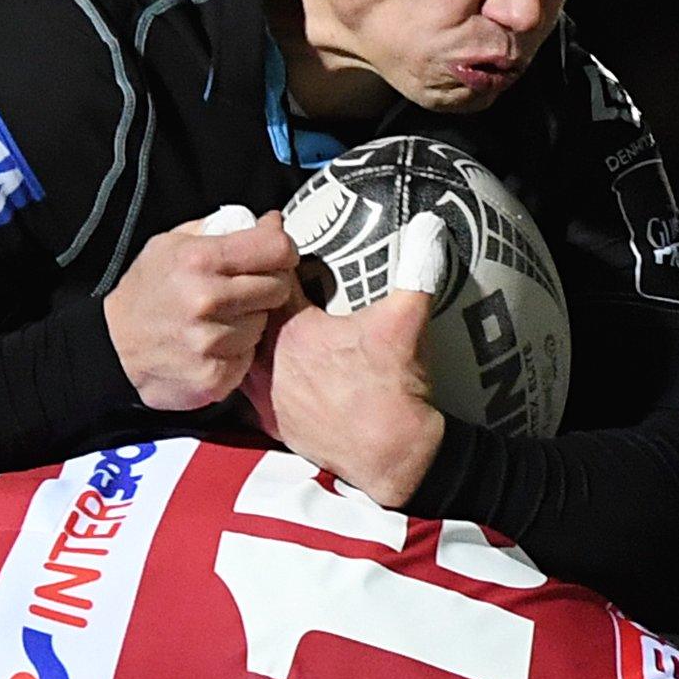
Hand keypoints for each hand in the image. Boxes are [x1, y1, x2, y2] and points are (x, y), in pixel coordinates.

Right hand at [104, 208, 298, 410]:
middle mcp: (206, 300)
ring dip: (250, 320)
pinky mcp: (214, 376)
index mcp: (199, 259)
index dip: (282, 248)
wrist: (112, 348)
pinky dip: (237, 351)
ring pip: (264, 324)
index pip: (275, 247)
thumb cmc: (146, 293)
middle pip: (278, 287)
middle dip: (268, 285)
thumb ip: (220, 229)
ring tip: (220, 318)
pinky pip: (248, 356)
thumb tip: (270, 222)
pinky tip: (213, 344)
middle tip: (243, 289)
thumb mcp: (170, 244)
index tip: (276, 254)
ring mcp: (210, 342)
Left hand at [242, 214, 447, 506]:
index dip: (273, 250)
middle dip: (255, 291)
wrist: (392, 454)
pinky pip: (251, 391)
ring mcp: (269, 396)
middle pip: (251, 315)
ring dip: (254, 334)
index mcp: (295, 330)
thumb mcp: (408, 319)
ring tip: (265, 315)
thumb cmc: (394, 386)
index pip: (273, 279)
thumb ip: (418, 266)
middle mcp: (271, 362)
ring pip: (246, 353)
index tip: (274, 227)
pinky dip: (256, 373)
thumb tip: (431, 224)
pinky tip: (271, 363)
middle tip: (265, 271)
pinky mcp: (275, 424)